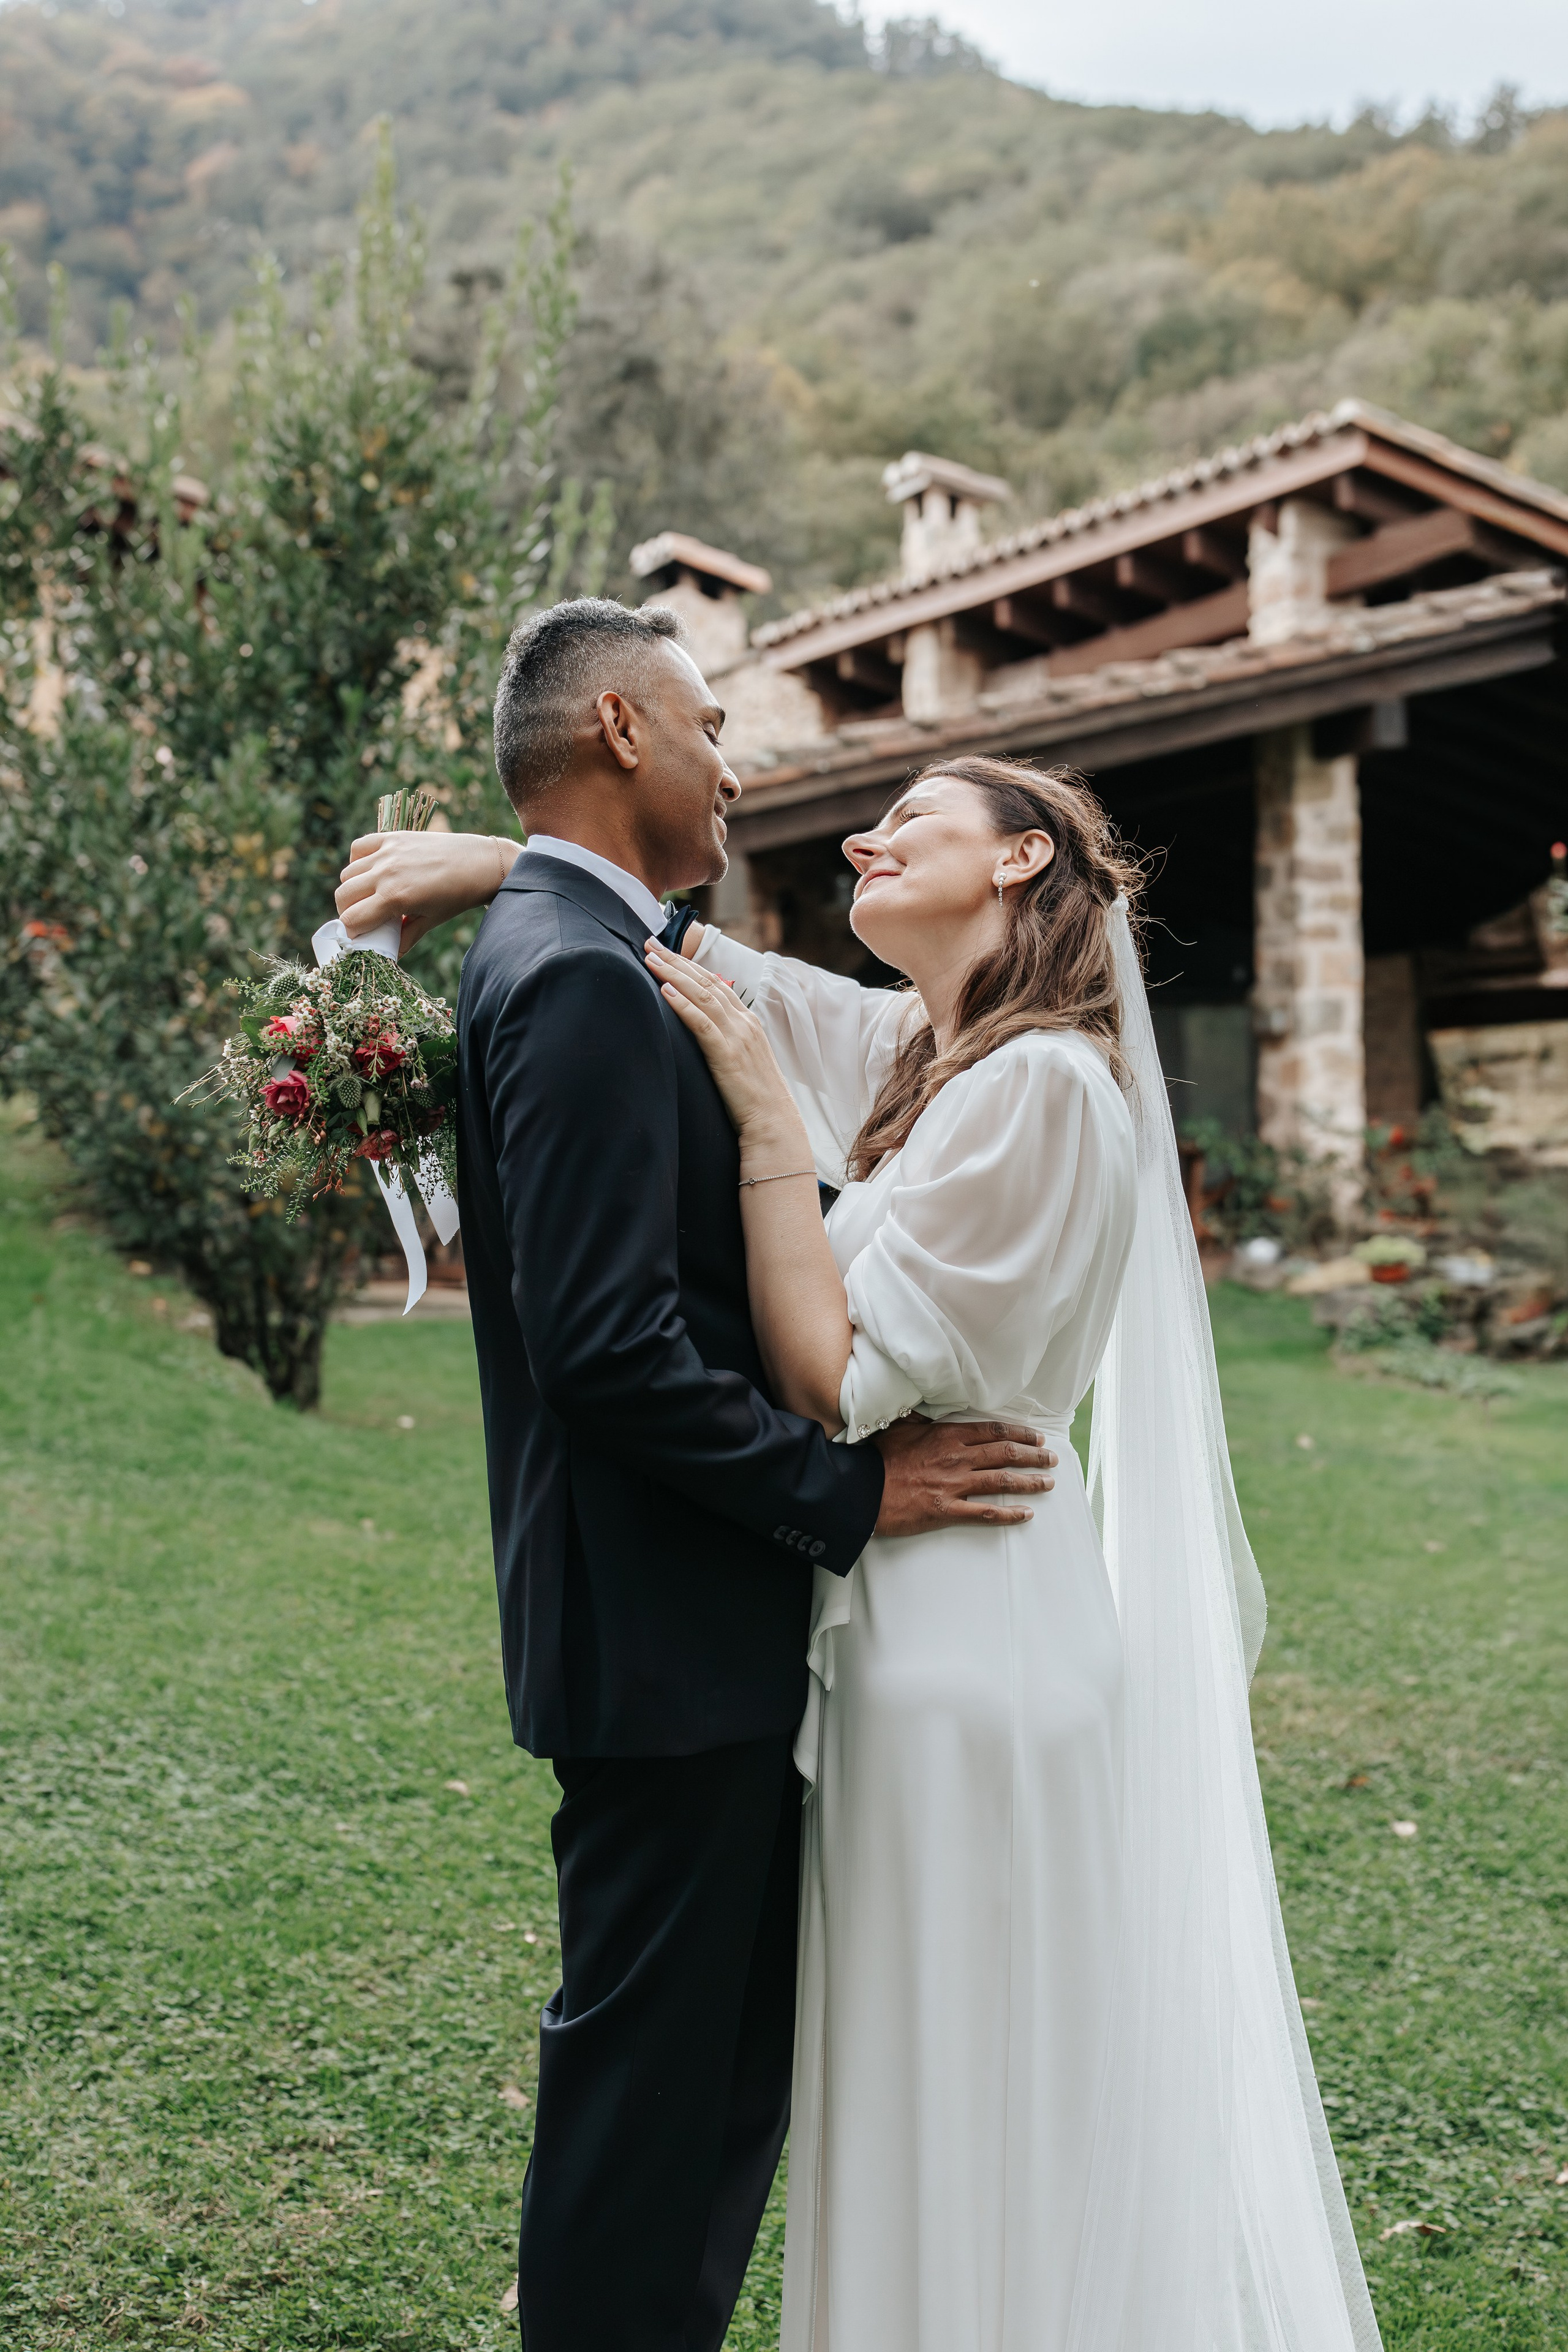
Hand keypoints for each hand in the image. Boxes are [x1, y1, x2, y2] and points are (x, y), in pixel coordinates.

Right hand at [336, 830, 517, 952]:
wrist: (480, 863)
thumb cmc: (457, 896)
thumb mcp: (431, 921)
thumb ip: (406, 938)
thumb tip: (389, 954)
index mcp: (395, 897)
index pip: (351, 918)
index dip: (352, 930)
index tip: (360, 933)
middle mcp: (386, 873)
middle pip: (343, 895)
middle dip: (347, 911)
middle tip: (362, 916)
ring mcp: (388, 853)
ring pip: (348, 873)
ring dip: (353, 888)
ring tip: (369, 895)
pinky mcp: (393, 837)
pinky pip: (359, 847)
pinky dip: (358, 860)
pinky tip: (371, 870)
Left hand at [644, 939, 801, 1149]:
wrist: (773, 1123)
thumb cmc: (754, 1097)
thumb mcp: (742, 1060)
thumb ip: (726, 1040)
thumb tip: (703, 1031)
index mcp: (748, 1021)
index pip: (716, 982)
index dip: (690, 964)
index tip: (666, 950)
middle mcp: (744, 1023)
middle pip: (706, 981)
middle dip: (676, 960)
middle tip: (650, 942)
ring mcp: (737, 1037)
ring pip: (702, 995)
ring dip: (674, 974)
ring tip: (650, 958)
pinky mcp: (727, 1054)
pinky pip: (701, 1023)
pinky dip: (682, 1004)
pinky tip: (665, 991)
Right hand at [872, 1416, 1056, 1535]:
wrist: (862, 1489)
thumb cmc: (877, 1459)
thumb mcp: (899, 1428)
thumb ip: (921, 1420)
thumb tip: (929, 1413)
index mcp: (947, 1436)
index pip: (993, 1431)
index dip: (1019, 1434)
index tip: (1036, 1438)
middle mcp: (957, 1458)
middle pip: (1005, 1454)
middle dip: (1033, 1456)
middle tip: (1051, 1459)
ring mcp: (954, 1485)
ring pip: (1002, 1481)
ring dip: (1029, 1482)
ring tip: (1048, 1483)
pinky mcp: (947, 1511)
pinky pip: (985, 1512)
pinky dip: (1009, 1513)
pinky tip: (1026, 1514)